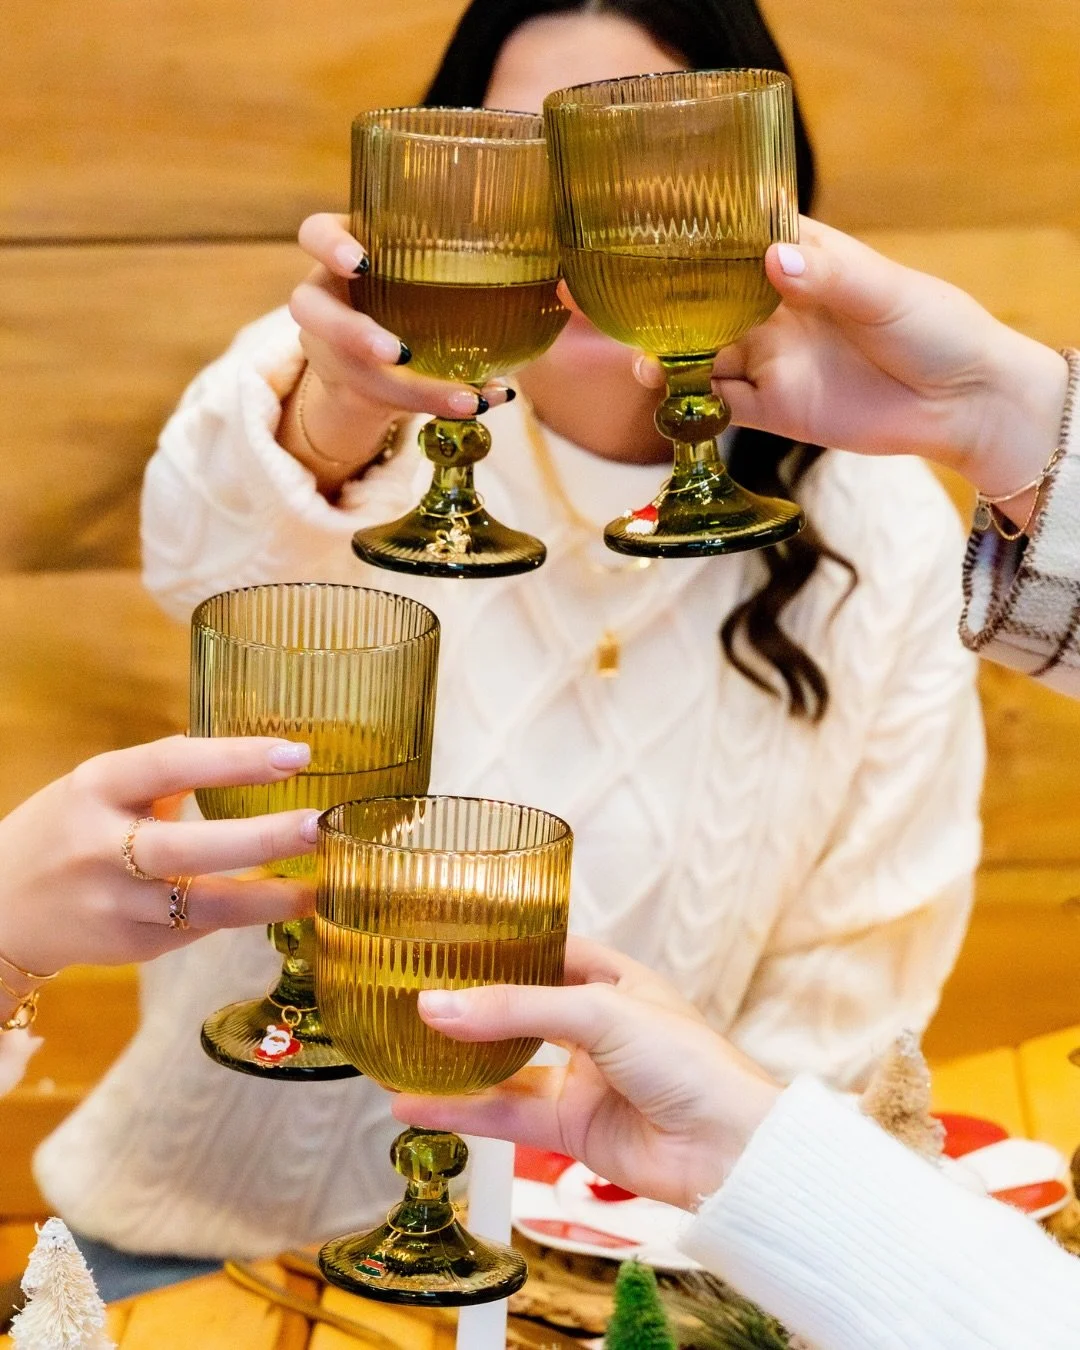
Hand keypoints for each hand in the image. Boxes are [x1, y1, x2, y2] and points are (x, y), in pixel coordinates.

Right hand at [0, 735, 319, 977]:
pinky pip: (198, 928)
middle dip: (263, 838)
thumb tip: (258, 754)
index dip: (236, 758)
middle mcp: (101, 847)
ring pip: (204, 905)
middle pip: (190, 846)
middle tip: (319, 825)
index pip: (172, 764)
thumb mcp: (101, 785)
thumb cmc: (69, 829)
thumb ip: (167, 773)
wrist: (0, 907)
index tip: (297, 755)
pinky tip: (275, 900)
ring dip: (270, 897)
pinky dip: (240, 914)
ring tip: (321, 885)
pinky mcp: (130, 945)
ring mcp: (115, 904)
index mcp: (96, 787)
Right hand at [284, 214, 514, 480]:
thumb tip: (562, 271)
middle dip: (355, 334)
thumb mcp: (421, 264)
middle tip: (397, 351)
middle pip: (311, 311)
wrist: (371, 354)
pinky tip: (484, 401)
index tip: (361, 262)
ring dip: (405, 388)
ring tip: (465, 399)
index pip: (314, 233)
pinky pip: (386, 403)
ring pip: (349, 371)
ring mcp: (331, 347)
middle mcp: (325, 297)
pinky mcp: (353, 386)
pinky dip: (438, 403)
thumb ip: (461, 255)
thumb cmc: (408, 290)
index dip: (330, 246)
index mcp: (341, 252)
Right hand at [392, 937, 780, 1211]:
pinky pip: (505, 1115)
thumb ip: (515, 1009)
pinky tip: (417, 1105)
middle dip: (468, 1007)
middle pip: (518, 1009)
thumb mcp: (600, 1013)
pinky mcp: (570, 1129)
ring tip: (395, 1052)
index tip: (447, 939)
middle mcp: (594, 1027)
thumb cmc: (689, 1063)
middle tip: (408, 995)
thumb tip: (438, 1005)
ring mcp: (581, 1079)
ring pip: (503, 1067)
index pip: (547, 951)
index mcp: (613, 980)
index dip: (503, 946)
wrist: (729, 1151)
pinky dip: (460, 1110)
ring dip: (453, 1063)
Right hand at [631, 217, 1068, 502]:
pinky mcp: (773, 409)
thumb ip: (829, 277)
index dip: (684, 233)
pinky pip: (717, 407)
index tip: (636, 225)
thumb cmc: (934, 327)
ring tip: (637, 359)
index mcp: (799, 260)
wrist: (961, 404)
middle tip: (605, 297)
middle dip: (653, 300)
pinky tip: (665, 397)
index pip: (731, 238)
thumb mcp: (885, 293)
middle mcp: (773, 308)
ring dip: (662, 356)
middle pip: (699, 300)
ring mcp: (769, 359)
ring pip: (698, 355)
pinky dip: (688, 405)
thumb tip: (774, 260)